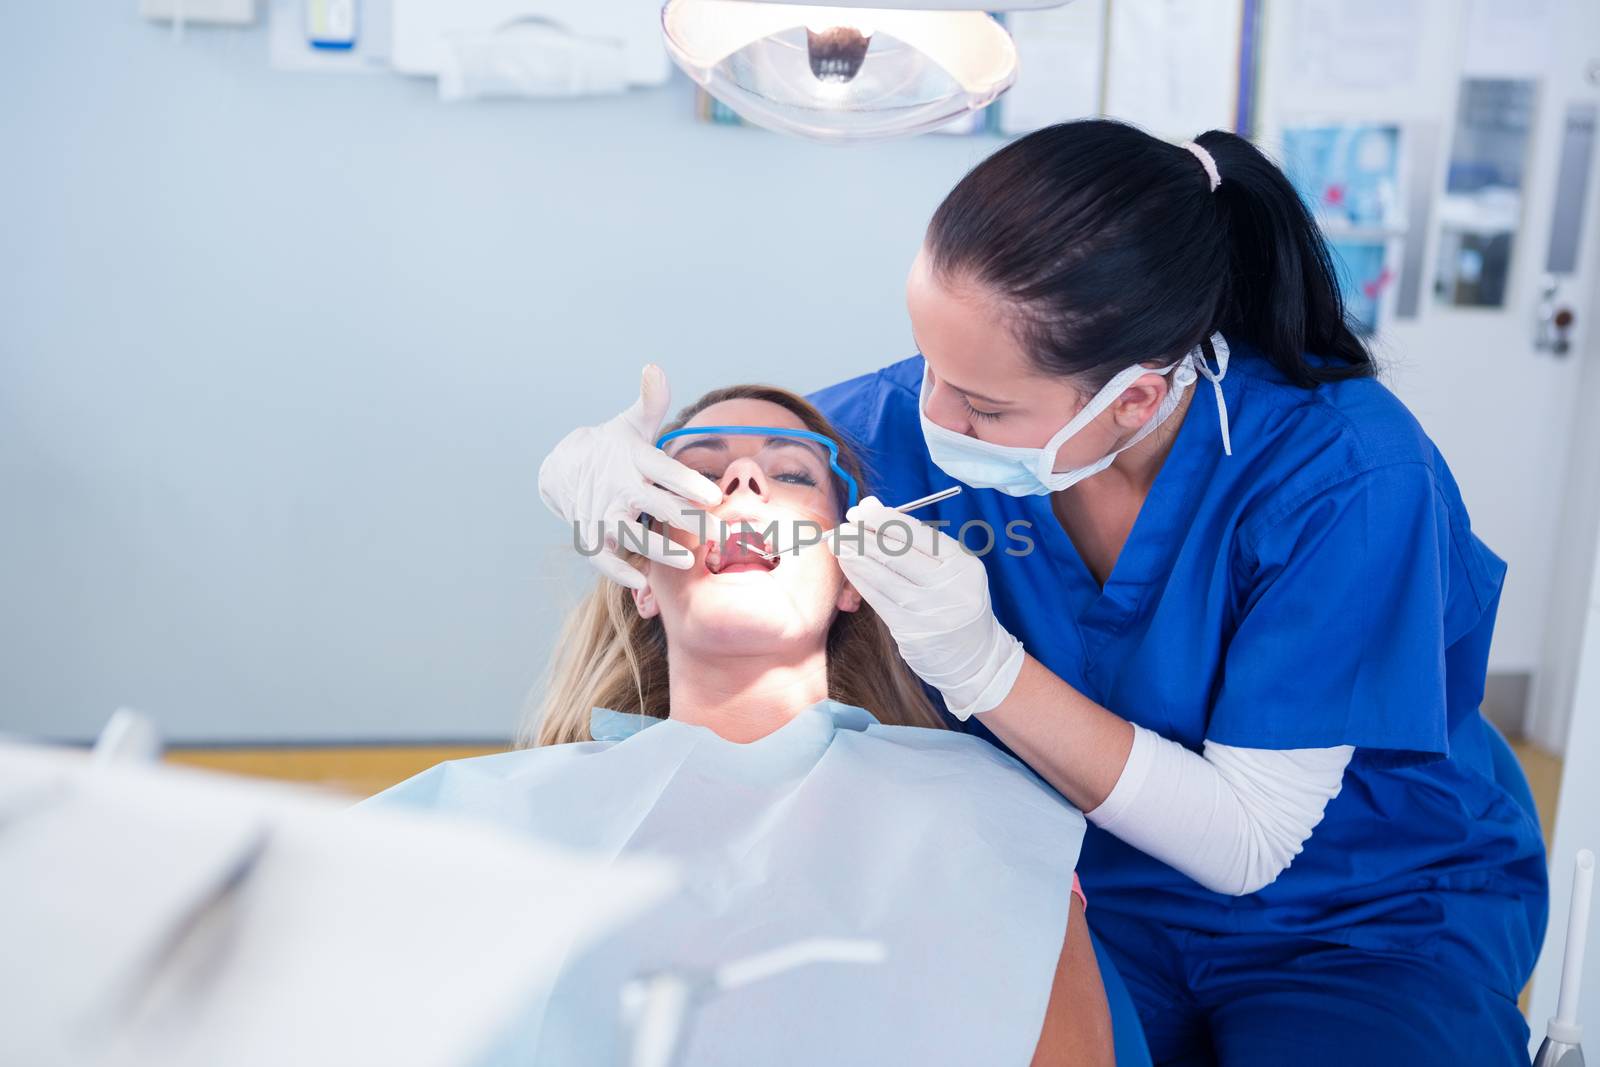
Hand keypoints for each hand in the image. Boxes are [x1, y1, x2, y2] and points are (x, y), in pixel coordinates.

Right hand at [537, 365, 722, 589]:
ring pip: (630, 534)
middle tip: (719, 532)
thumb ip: (651, 401)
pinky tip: (642, 585)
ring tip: (688, 561)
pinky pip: (604, 557)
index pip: (664, 469)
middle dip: (686, 518)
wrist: (563, 467)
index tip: (715, 495)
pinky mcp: (592, 534)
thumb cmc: (613, 446)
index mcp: (634, 458)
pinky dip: (618, 572)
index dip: (687, 482)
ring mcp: (603, 511)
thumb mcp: (631, 422)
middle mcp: (619, 486)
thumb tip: (655, 367)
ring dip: (657, 548)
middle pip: (654, 503)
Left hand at [826, 497, 1023, 718]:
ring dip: (856, 554)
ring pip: (885, 574)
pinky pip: (879, 598)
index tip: (864, 509)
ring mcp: (931, 610)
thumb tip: (874, 512)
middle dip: (866, 533)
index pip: (920, 534)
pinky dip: (860, 579)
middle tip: (844, 523)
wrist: (975, 659)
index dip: (887, 519)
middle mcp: (951, 586)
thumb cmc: (956, 605)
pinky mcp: (912, 630)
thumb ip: (920, 546)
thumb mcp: (953, 573)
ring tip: (837, 540)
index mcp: (964, 565)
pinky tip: (847, 565)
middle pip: (900, 552)